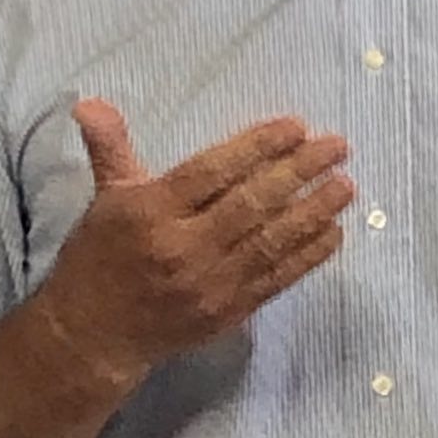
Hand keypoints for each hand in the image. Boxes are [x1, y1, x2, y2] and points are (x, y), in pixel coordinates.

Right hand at [42, 98, 354, 379]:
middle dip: (300, 172)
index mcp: (150, 211)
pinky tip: (335, 232)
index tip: (296, 127)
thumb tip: (91, 101)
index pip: (212, 172)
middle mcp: (183, 247)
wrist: (94, 336)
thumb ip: (110, 147)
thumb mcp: (103, 198)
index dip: (257, 147)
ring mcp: (210, 283)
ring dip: (314, 211)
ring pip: (271, 241)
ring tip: (346, 185)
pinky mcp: (229, 310)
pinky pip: (277, 278)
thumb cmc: (100, 257)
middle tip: (337, 146)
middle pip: (251, 203)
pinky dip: (309, 255)